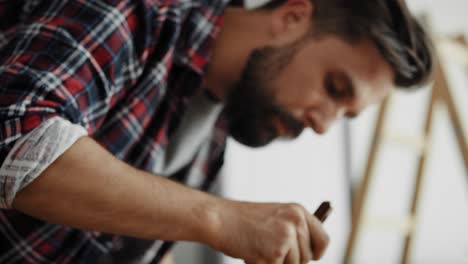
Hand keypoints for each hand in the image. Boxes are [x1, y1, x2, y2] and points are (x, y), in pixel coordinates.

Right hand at [209, 200, 329, 263]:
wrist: (219, 218)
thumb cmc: (241, 220)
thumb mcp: (273, 217)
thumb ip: (291, 231)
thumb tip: (305, 255)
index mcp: (297, 211)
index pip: (323, 239)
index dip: (316, 252)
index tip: (311, 257)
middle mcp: (296, 222)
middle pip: (306, 258)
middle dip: (289, 261)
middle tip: (267, 251)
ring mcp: (286, 237)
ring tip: (258, 249)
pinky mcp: (275, 253)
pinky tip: (252, 253)